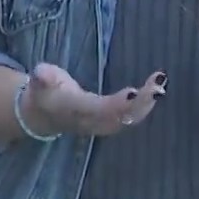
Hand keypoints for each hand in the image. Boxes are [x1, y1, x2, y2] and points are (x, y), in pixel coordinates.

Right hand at [18, 63, 167, 137]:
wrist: (42, 115)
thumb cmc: (44, 92)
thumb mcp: (39, 82)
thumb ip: (42, 77)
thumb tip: (40, 73)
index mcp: (75, 110)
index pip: (98, 110)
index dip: (116, 104)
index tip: (132, 91)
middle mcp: (90, 121)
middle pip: (118, 118)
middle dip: (139, 104)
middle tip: (157, 86)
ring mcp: (101, 125)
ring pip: (127, 120)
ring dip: (145, 105)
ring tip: (159, 85)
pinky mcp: (109, 123)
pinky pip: (129, 118)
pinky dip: (143, 106)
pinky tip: (154, 92)